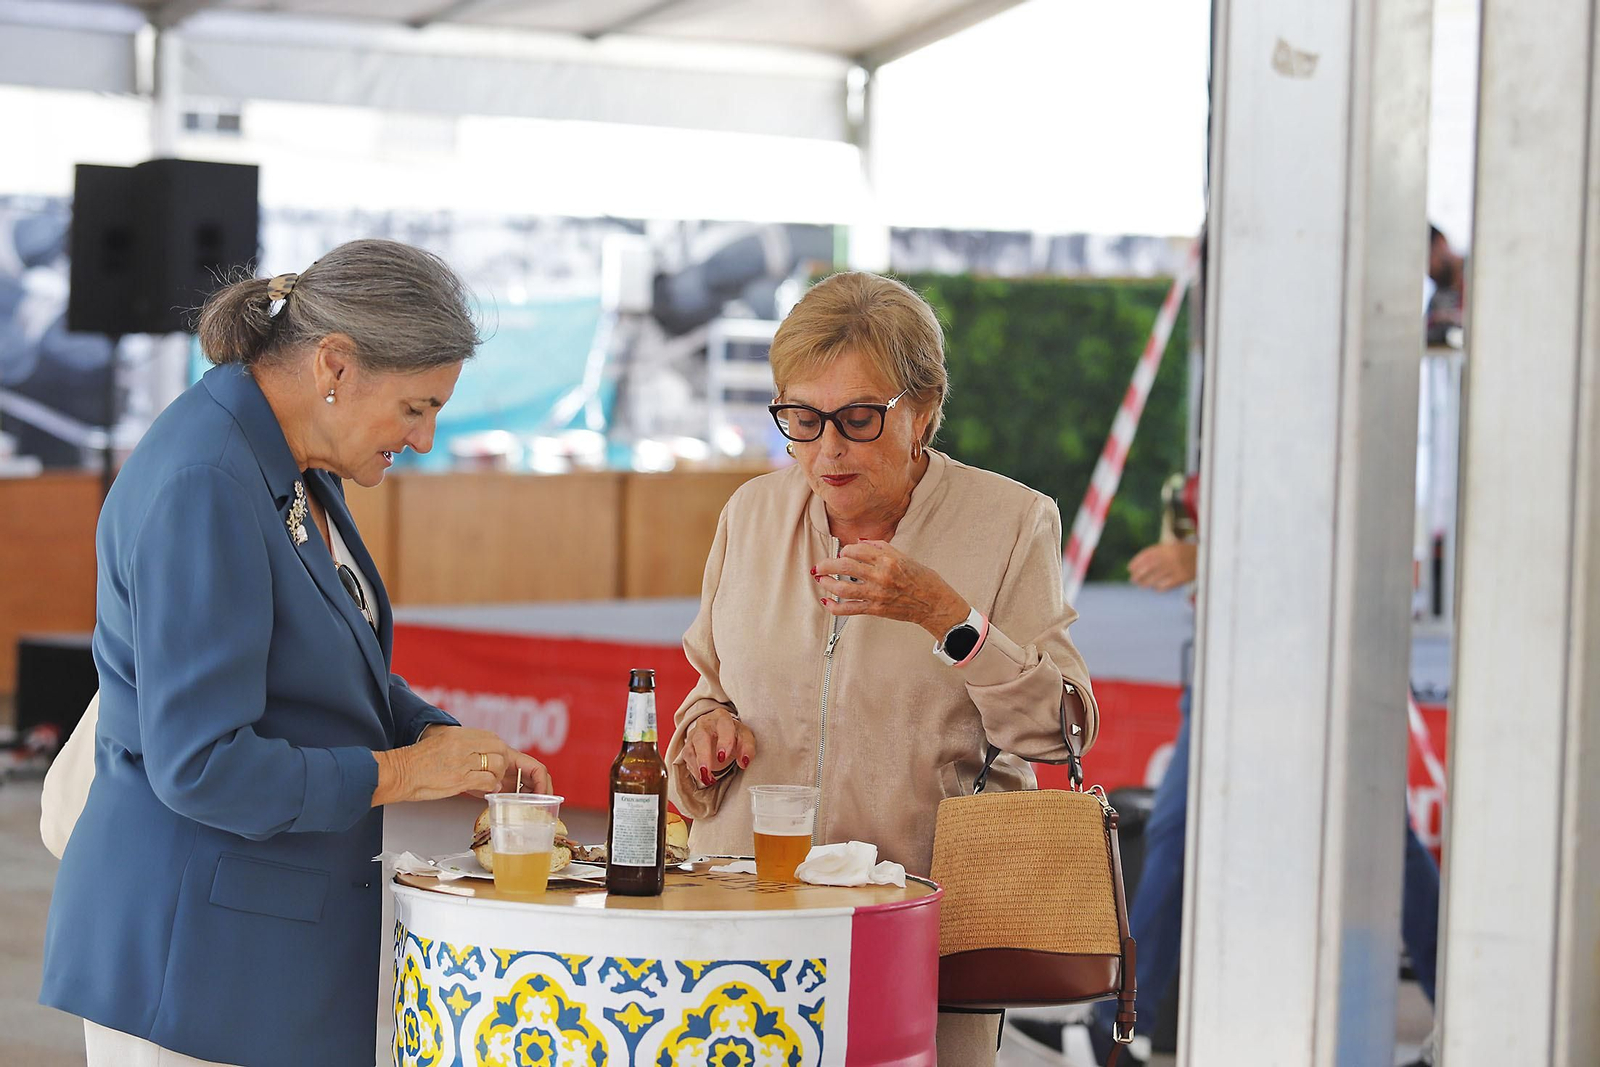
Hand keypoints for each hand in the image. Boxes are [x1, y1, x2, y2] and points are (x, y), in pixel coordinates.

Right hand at [373, 726, 551, 805]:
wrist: (397, 773)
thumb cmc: (416, 764)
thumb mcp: (442, 745)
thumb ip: (463, 747)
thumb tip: (482, 757)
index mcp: (458, 734)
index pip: (492, 739)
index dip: (499, 752)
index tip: (499, 762)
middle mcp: (462, 744)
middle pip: (499, 749)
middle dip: (503, 763)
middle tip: (498, 774)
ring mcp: (462, 760)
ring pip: (496, 764)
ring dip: (497, 775)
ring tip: (490, 782)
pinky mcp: (460, 778)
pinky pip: (487, 781)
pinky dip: (490, 787)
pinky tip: (486, 790)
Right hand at [679, 708, 755, 787]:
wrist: (720, 733)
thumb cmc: (733, 734)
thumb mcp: (744, 737)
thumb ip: (747, 747)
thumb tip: (744, 761)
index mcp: (722, 717)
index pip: (723, 725)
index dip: (724, 741)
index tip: (723, 756)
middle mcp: (705, 724)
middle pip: (701, 737)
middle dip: (704, 755)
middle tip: (707, 769)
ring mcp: (695, 735)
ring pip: (691, 749)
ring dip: (698, 766)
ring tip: (707, 778)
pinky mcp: (689, 746)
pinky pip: (687, 758)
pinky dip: (695, 770)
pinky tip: (704, 777)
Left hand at [814, 540, 968, 637]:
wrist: (934, 603)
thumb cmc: (923, 579)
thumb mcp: (904, 556)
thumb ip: (881, 548)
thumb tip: (860, 542)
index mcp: (888, 559)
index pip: (856, 550)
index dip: (845, 550)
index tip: (843, 553)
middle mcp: (880, 576)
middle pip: (844, 567)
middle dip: (826, 565)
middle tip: (819, 566)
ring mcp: (876, 594)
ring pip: (842, 588)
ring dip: (827, 583)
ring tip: (820, 579)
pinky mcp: (875, 609)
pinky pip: (850, 609)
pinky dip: (834, 607)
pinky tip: (827, 602)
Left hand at [1128, 541, 1197, 591]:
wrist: (1205, 556)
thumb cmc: (1184, 552)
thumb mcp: (1172, 547)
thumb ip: (1158, 553)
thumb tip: (1139, 564)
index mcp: (1167, 548)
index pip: (1147, 555)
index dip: (1136, 562)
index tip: (1130, 568)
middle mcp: (1170, 557)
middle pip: (1149, 567)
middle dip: (1138, 574)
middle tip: (1132, 579)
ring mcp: (1176, 568)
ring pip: (1156, 577)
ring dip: (1146, 582)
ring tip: (1141, 585)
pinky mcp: (1182, 577)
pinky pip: (1167, 584)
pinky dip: (1159, 587)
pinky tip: (1155, 588)